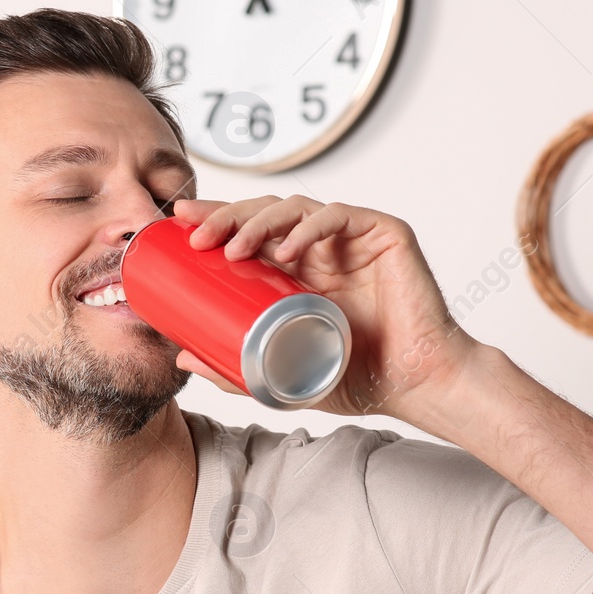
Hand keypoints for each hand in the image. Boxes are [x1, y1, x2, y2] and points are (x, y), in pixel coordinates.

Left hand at [169, 196, 481, 422]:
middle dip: (225, 216)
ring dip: (257, 221)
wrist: (415, 386)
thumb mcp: (283, 375)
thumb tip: (183, 357)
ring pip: (295, 208)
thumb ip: (236, 368)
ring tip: (232, 249)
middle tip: (195, 235)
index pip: (250, 233)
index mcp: (298, 273)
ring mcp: (352, 239)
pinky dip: (309, 226)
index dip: (215, 221)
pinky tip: (286, 247)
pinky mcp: (384, 234)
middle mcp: (322, 249)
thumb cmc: (360, 379)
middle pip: (265, 213)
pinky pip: (339, 216)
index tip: (177, 225)